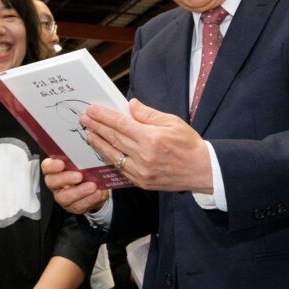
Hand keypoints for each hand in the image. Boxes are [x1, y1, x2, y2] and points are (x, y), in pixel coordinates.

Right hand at [40, 158, 107, 213]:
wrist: (97, 188)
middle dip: (65, 178)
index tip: (61, 163)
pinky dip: (89, 199)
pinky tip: (97, 193)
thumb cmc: (87, 171)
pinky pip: (78, 206)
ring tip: (92, 186)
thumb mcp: (83, 162)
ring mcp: (62, 196)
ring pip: (64, 197)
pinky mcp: (72, 207)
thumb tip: (85, 150)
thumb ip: (80, 158)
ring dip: (79, 191)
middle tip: (79, 176)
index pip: (46, 166)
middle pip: (52, 182)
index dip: (52, 166)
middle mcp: (56, 183)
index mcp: (55, 169)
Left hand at [81, 100, 212, 192]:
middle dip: (97, 127)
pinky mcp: (141, 182)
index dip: (104, 117)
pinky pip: (121, 169)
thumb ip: (149, 114)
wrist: (203, 171)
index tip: (92, 110)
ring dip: (99, 144)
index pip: (121, 125)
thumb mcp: (172, 122)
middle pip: (114, 138)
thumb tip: (130, 105)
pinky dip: (110, 159)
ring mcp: (141, 171)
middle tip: (84, 119)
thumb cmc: (189, 144)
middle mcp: (144, 156)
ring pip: (114, 155)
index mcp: (152, 138)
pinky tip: (104, 151)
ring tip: (89, 134)